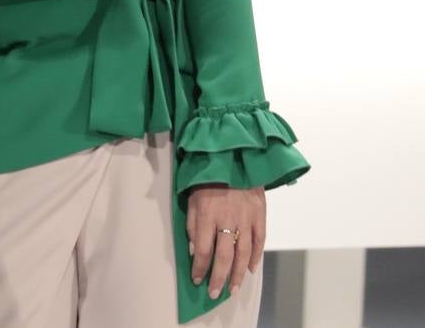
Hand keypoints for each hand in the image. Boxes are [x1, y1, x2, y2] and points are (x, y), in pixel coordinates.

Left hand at [187, 185, 266, 299]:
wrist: (235, 158)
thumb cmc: (207, 179)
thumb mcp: (191, 198)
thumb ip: (192, 225)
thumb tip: (195, 250)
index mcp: (207, 214)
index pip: (204, 249)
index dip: (200, 267)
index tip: (197, 279)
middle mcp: (228, 219)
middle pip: (224, 256)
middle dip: (218, 278)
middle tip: (215, 294)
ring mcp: (246, 219)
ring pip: (243, 253)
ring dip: (238, 274)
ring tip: (233, 289)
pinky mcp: (260, 215)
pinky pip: (259, 241)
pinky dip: (255, 257)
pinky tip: (250, 270)